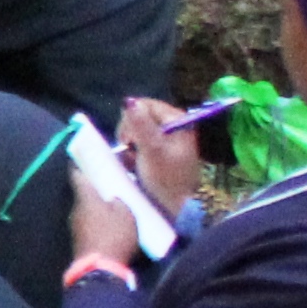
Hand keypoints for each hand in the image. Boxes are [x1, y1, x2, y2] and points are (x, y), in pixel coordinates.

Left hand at [68, 173, 146, 278]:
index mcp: (85, 198)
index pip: (76, 175)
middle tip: (108, 182)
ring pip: (85, 208)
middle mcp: (75, 209)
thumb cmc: (114, 235)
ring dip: (96, 205)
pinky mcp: (79, 240)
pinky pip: (88, 223)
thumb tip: (113, 197)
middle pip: (82, 193)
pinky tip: (109, 223)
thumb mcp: (126, 213)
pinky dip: (97, 219)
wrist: (100, 268)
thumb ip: (120, 201)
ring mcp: (75, 226)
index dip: (78, 164)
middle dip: (93, 187)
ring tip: (112, 203)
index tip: (82, 157)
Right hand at [115, 94, 210, 215]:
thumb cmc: (166, 178)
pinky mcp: (164, 150)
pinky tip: (137, 165)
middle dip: (130, 134)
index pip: (143, 104)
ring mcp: (169, 137)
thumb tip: (128, 100)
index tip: (127, 141)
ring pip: (137, 130)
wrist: (178, 207)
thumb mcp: (151, 150)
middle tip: (131, 152)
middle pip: (139, 116)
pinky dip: (135, 153)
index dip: (130, 120)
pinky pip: (141, 142)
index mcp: (176, 119)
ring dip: (131, 146)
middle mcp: (174, 124)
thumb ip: (139, 125)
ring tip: (134, 162)